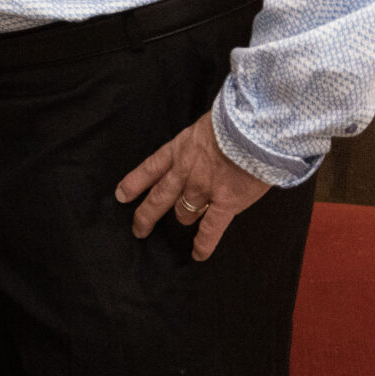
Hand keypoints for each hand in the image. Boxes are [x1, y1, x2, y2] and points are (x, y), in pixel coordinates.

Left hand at [114, 110, 269, 261]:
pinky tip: (198, 254)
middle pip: (159, 197)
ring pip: (183, 212)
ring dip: (183, 218)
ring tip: (182, 223)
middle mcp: (184, 172)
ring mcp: (202, 189)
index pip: (150, 168)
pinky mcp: (224, 203)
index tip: (121, 195)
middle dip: (146, 215)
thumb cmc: (235, 121)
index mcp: (179, 149)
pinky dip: (203, 244)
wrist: (252, 129)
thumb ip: (198, 144)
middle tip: (138, 229)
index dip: (134, 183)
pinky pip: (210, 229)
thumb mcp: (205, 126)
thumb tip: (205, 154)